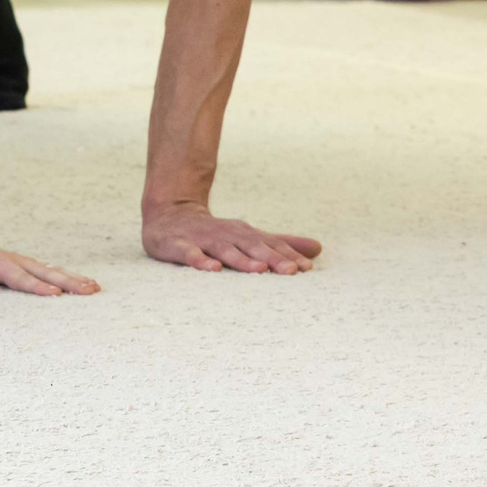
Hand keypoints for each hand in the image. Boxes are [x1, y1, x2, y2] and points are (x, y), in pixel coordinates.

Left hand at [0, 230, 100, 295]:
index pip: (18, 278)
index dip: (36, 286)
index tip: (55, 295)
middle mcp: (15, 262)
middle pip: (44, 273)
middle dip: (67, 282)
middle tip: (90, 290)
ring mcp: (23, 264)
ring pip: (51, 272)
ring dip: (73, 280)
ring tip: (95, 289)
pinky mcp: (27, 269)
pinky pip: (50, 275)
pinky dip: (67, 280)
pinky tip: (84, 286)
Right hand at [142, 203, 321, 273]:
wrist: (169, 215)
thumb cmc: (216, 232)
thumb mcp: (249, 236)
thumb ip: (281, 243)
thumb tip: (318, 248)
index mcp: (245, 233)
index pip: (270, 244)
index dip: (288, 255)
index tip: (306, 268)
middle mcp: (227, 234)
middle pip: (252, 247)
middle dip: (272, 258)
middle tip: (291, 271)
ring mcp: (203, 239)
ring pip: (225, 250)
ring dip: (242, 260)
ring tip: (259, 270)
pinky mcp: (180, 245)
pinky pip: (191, 254)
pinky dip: (201, 261)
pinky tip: (212, 269)